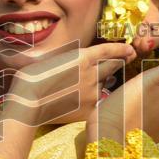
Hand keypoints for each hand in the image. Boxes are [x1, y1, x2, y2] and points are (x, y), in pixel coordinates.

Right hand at [3, 42, 136, 127]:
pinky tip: (80, 100)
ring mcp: (93, 92)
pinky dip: (92, 99)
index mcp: (83, 57)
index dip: (121, 49)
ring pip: (103, 85)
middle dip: (120, 62)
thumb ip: (74, 60)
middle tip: (127, 58)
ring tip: (83, 85)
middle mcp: (92, 73)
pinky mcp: (90, 109)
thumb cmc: (33, 78)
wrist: (28, 102)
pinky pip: (97, 102)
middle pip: (113, 66)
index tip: (130, 49)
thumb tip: (85, 63)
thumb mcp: (56, 60)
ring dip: (100, 83)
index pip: (109, 51)